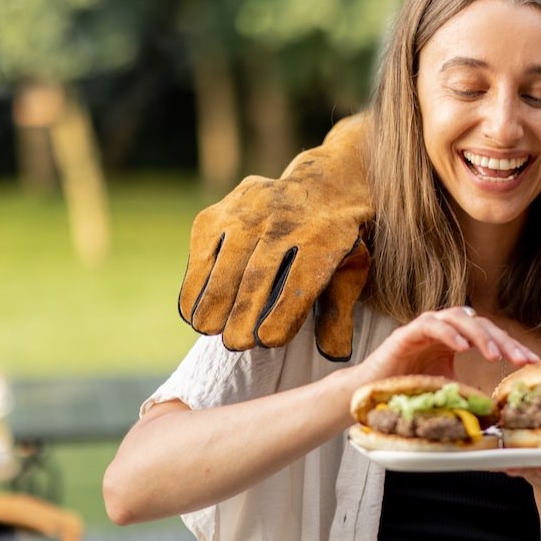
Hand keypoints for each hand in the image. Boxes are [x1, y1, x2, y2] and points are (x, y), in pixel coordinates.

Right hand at [180, 114, 373, 359]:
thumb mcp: (349, 274)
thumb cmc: (334, 246)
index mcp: (326, 237)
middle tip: (235, 344)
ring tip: (207, 330)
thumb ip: (339, 313)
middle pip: (260, 270)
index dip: (284, 311)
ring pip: (227, 258)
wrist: (320, 187)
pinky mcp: (222, 209)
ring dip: (213, 297)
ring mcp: (251, 208)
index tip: (268, 341)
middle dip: (243, 310)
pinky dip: (195, 280)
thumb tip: (335, 353)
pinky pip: (203, 246)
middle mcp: (287, 217)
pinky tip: (192, 310)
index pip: (303, 278)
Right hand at [351, 307, 538, 386]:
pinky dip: (448, 334)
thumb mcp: (444, 391)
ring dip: (479, 335)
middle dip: (503, 341)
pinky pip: (431, 325)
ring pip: (459, 319)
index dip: (511, 347)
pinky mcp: (406, 333)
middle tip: (521, 359)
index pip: (490, 337)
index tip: (531, 362)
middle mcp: (443, 330)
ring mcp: (425, 328)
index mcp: (455, 340)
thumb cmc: (405, 391)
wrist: (369, 394)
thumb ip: (466, 392)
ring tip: (494, 354)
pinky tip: (462, 348)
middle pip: (480, 324)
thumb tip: (494, 411)